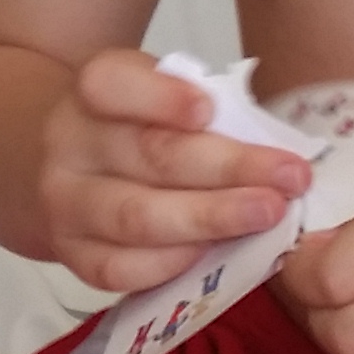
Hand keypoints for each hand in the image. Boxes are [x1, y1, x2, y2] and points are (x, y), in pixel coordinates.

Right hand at [36, 50, 309, 292]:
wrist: (71, 169)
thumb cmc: (140, 129)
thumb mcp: (163, 97)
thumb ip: (204, 115)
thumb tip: (274, 153)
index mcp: (90, 92)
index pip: (111, 84)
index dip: (160, 97)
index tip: (209, 110)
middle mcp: (69, 146)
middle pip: (147, 156)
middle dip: (227, 168)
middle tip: (289, 177)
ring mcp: (65, 205)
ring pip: (137, 218)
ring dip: (211, 218)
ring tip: (268, 214)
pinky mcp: (74, 256)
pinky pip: (123, 269)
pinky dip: (176, 262)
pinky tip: (218, 252)